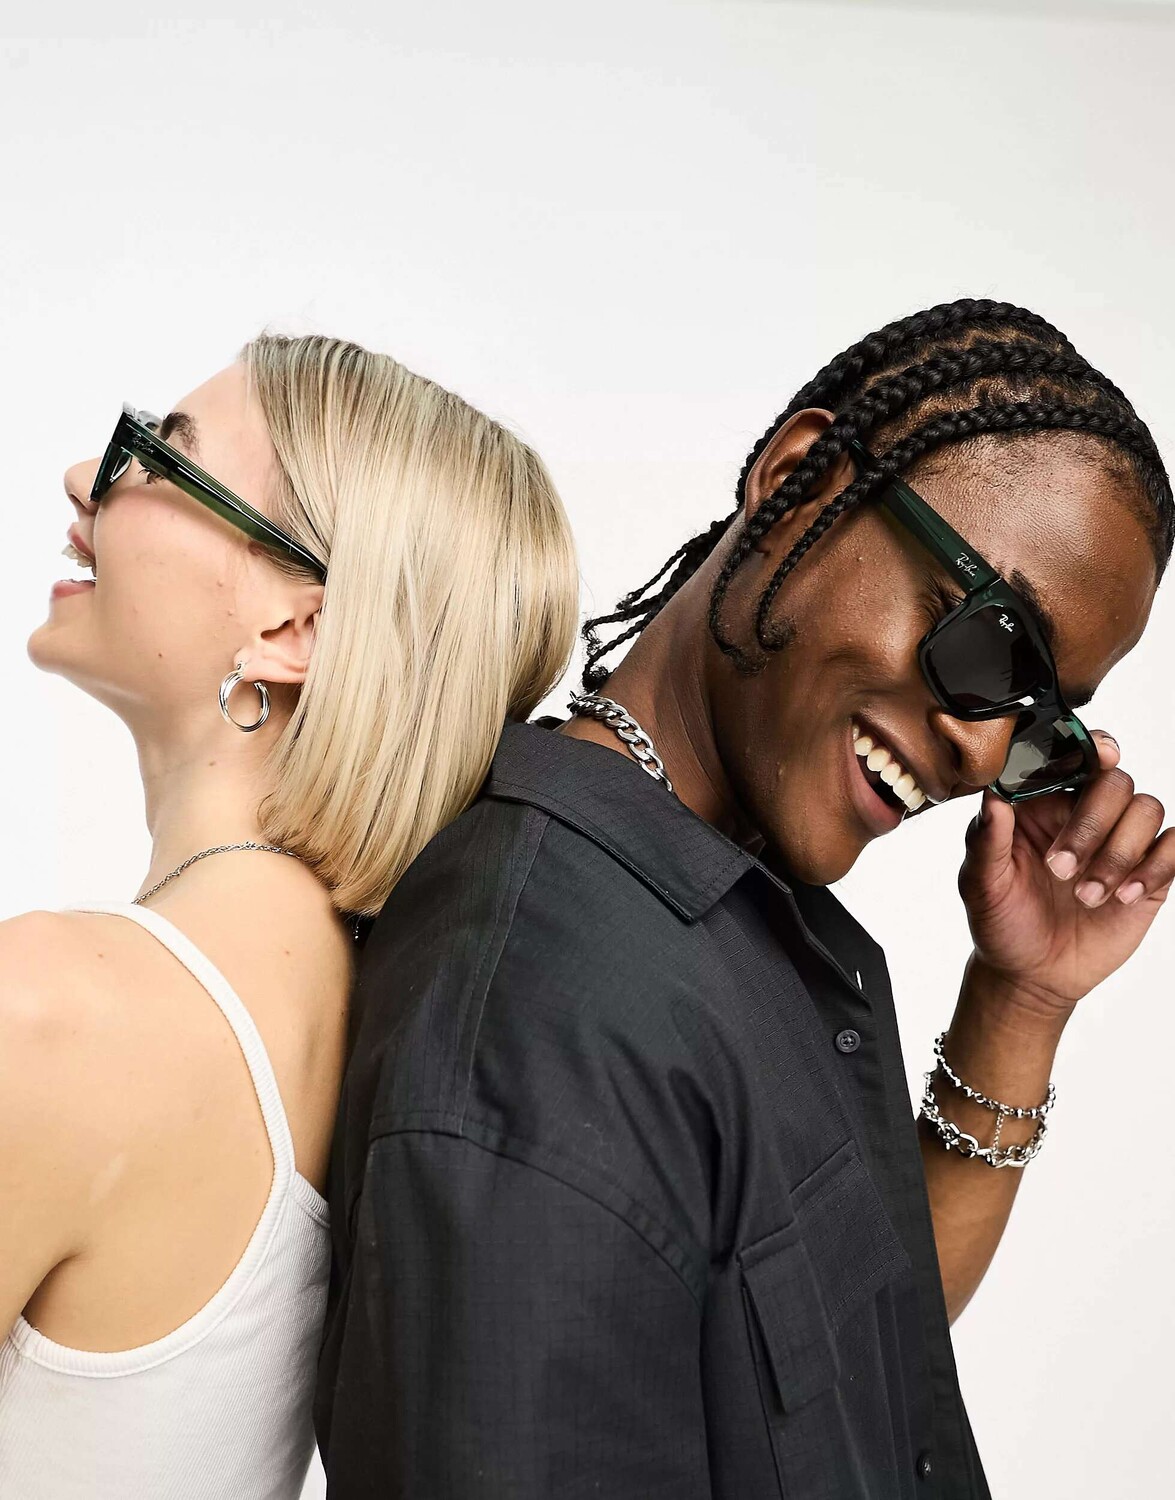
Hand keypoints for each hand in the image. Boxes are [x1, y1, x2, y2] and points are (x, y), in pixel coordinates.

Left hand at [957, 732, 1174, 1014]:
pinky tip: (1122, 896)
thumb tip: (993, 798)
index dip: (1092, 749)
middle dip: (1092, 823)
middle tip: (1060, 869)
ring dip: (1119, 852)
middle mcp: (1085, 813)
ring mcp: (1120, 841)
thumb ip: (986, 840)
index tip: (1102, 755)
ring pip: (1146, 809)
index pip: (1074, 759)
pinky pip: (1173, 847)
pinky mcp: (1148, 873)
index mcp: (1042, 802)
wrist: (1031, 974)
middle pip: (1115, 782)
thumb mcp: (980, 884)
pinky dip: (1154, 866)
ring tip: (1086, 896)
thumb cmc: (1001, 920)